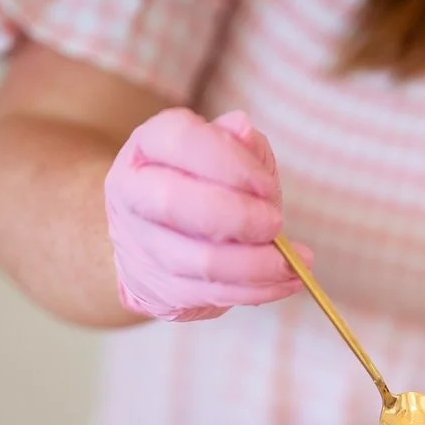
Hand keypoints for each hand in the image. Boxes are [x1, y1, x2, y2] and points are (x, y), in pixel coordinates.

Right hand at [104, 108, 311, 321]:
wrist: (155, 240)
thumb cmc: (201, 186)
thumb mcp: (224, 155)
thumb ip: (239, 145)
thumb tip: (244, 131)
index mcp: (148, 145)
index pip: (181, 141)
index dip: (230, 163)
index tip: (267, 186)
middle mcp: (133, 191)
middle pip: (174, 203)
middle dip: (238, 216)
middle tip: (276, 224)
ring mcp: (140, 243)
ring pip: (199, 260)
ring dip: (256, 265)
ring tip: (292, 262)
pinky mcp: (159, 287)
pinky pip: (212, 293)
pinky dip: (257, 290)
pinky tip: (285, 282)